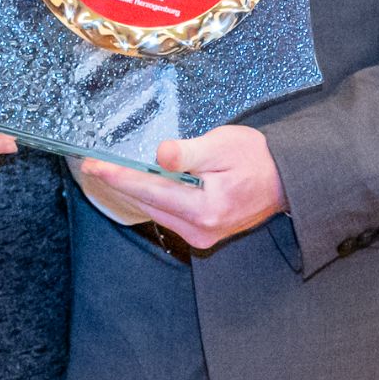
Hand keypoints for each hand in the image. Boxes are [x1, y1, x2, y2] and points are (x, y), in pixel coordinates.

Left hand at [80, 123, 284, 250]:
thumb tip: (161, 155)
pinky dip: (152, 198)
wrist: (285, 180)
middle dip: (120, 183)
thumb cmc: (257, 159)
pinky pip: (168, 214)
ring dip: (134, 190)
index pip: (150, 189)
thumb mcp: (223, 145)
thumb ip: (190, 153)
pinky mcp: (202, 233)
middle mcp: (200, 229)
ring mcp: (201, 234)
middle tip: (93, 166)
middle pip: (148, 203)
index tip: (94, 166)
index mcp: (205, 208)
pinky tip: (140, 183)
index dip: (119, 176)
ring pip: (155, 210)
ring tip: (109, 171)